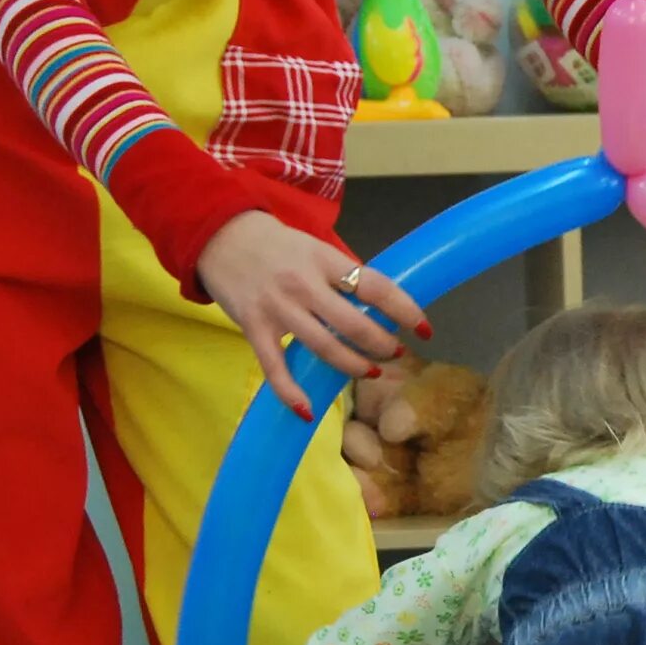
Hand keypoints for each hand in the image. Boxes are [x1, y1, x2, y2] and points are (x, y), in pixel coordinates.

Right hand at [198, 212, 428, 415]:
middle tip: (396, 352)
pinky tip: (307, 410)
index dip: (405, 310)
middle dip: (382, 344)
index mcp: (324, 260)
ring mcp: (278, 308)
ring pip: (323, 347)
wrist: (220, 233)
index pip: (376, 287)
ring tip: (371, 371)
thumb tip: (380, 304)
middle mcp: (304, 284)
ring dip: (353, 365)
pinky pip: (275, 366)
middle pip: (354, 324)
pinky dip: (290, 392)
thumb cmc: (276, 244)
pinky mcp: (253, 327)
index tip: (425, 328)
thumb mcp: (314, 248)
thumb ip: (342, 274)